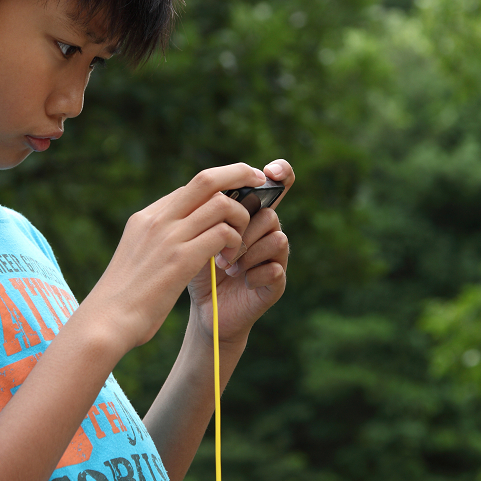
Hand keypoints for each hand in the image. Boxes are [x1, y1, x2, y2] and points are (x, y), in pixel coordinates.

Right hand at [86, 162, 267, 350]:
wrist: (105, 322)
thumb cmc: (122, 299)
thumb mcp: (136, 258)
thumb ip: (155, 243)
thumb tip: (177, 240)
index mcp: (145, 218)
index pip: (190, 188)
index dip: (219, 187)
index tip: (237, 193)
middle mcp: (157, 219)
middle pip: (207, 179)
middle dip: (239, 174)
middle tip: (259, 182)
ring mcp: (169, 236)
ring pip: (221, 204)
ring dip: (241, 219)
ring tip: (240, 243)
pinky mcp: (180, 258)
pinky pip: (222, 233)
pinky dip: (235, 242)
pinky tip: (231, 261)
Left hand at [187, 159, 292, 344]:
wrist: (204, 308)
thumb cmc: (199, 268)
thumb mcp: (198, 236)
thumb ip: (209, 212)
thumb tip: (216, 192)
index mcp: (250, 214)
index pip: (277, 184)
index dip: (282, 172)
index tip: (271, 171)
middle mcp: (266, 231)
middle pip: (269, 213)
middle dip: (243, 231)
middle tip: (221, 250)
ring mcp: (275, 256)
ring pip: (277, 238)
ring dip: (248, 253)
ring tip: (227, 267)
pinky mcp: (277, 281)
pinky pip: (275, 267)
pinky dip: (253, 274)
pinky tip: (240, 281)